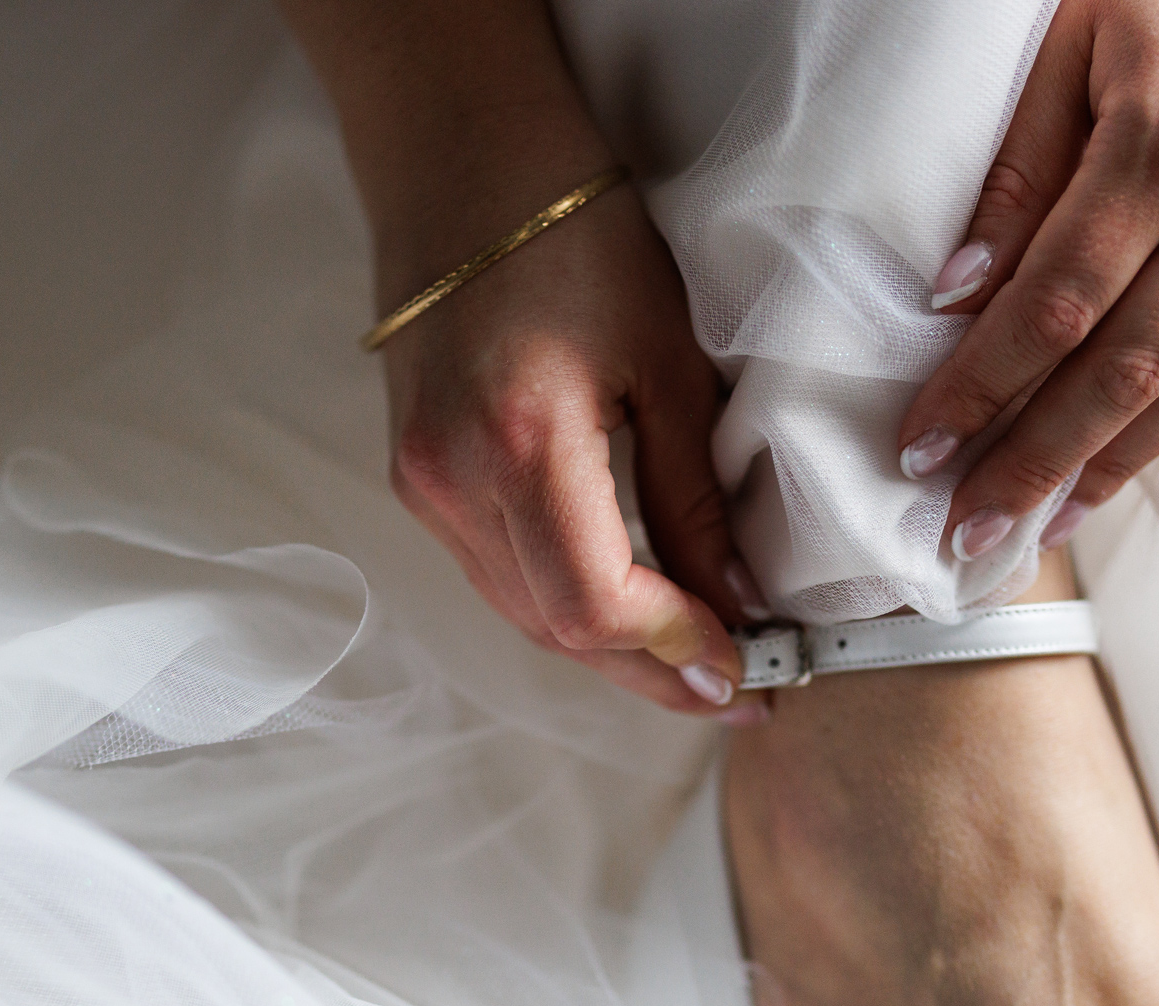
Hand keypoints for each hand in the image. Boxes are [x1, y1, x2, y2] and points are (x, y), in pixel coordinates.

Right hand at [376, 173, 763, 718]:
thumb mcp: (665, 358)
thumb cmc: (571, 231)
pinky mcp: (416, 478)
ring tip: (694, 662)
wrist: (462, 160)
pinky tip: (626, 608)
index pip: (595, 604)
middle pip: (555, 630)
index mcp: (520, 440)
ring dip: (609, 650)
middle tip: (734, 691)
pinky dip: (564, 605)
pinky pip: (497, 575)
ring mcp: (422, 484)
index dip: (673, 651)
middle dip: (650, 673)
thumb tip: (737, 600)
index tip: (742, 670)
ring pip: (522, 614)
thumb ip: (695, 494)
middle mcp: (451, 478)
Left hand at [896, 0, 1158, 551]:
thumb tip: (959, 295)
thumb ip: (1019, 171)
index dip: (984, 385)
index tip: (926, 445)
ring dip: (1121, 465)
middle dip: (1038, 459)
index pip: (1054, 302)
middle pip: (1127, 365)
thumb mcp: (1075, 41)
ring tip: (1052, 520)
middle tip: (975, 527)